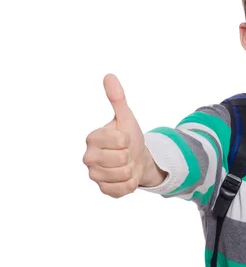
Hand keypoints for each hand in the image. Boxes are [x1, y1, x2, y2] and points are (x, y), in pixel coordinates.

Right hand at [83, 74, 153, 197]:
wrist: (137, 160)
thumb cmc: (129, 138)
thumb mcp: (126, 118)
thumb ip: (117, 98)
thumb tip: (109, 76)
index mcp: (92, 138)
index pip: (120, 140)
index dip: (129, 140)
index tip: (124, 139)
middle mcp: (88, 158)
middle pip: (122, 159)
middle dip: (130, 155)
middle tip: (125, 153)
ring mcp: (95, 175)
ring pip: (124, 174)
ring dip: (131, 169)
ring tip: (126, 164)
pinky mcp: (103, 190)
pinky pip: (124, 189)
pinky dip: (131, 183)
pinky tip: (125, 176)